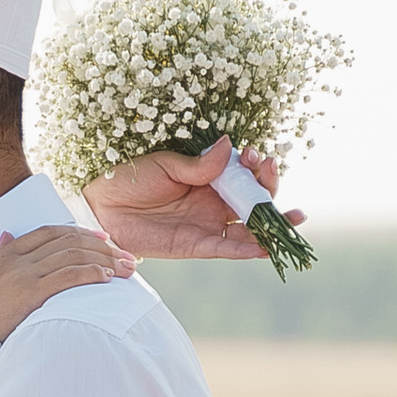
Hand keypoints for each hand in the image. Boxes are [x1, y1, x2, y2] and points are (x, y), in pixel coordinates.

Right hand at [0, 222, 135, 342]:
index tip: (100, 237)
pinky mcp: (27, 294)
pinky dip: (91, 273)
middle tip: (123, 254)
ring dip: (104, 259)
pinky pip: (67, 276)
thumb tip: (5, 239)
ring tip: (126, 268)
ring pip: (72, 255)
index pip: (48, 233)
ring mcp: (21, 275)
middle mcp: (14, 259)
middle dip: (100, 244)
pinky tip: (107, 278)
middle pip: (66, 240)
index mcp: (1, 255)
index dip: (78, 232)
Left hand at [82, 140, 305, 259]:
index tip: (258, 154)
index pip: (245, 174)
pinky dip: (248, 250)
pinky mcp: (195, 245)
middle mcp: (213, 202)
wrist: (100, 203)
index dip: (257, 167)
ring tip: (296, 218)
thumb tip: (231, 146)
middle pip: (254, 200)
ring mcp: (207, 224)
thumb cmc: (129, 176)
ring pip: (248, 228)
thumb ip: (199, 164)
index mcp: (209, 177)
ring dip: (273, 225)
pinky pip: (227, 249)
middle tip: (271, 171)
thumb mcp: (166, 164)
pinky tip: (266, 246)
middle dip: (270, 188)